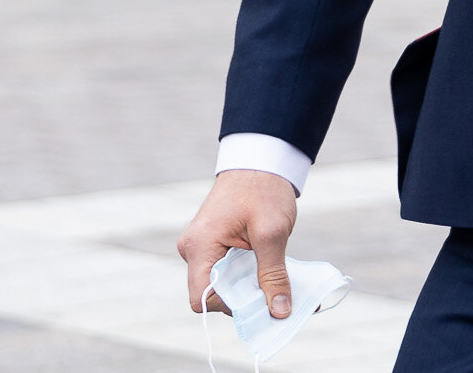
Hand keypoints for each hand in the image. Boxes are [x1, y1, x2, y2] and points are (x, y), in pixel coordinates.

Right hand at [178, 169, 297, 319]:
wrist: (260, 160)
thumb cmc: (263, 189)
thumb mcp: (272, 232)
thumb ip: (273, 274)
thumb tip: (280, 312)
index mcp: (199, 246)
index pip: (202, 298)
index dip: (231, 306)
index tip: (261, 301)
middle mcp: (193, 250)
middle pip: (212, 294)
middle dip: (244, 300)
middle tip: (275, 296)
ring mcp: (201, 248)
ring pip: (221, 285)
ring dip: (248, 288)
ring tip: (276, 283)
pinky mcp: (213, 246)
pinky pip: (226, 272)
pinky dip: (247, 277)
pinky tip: (269, 273)